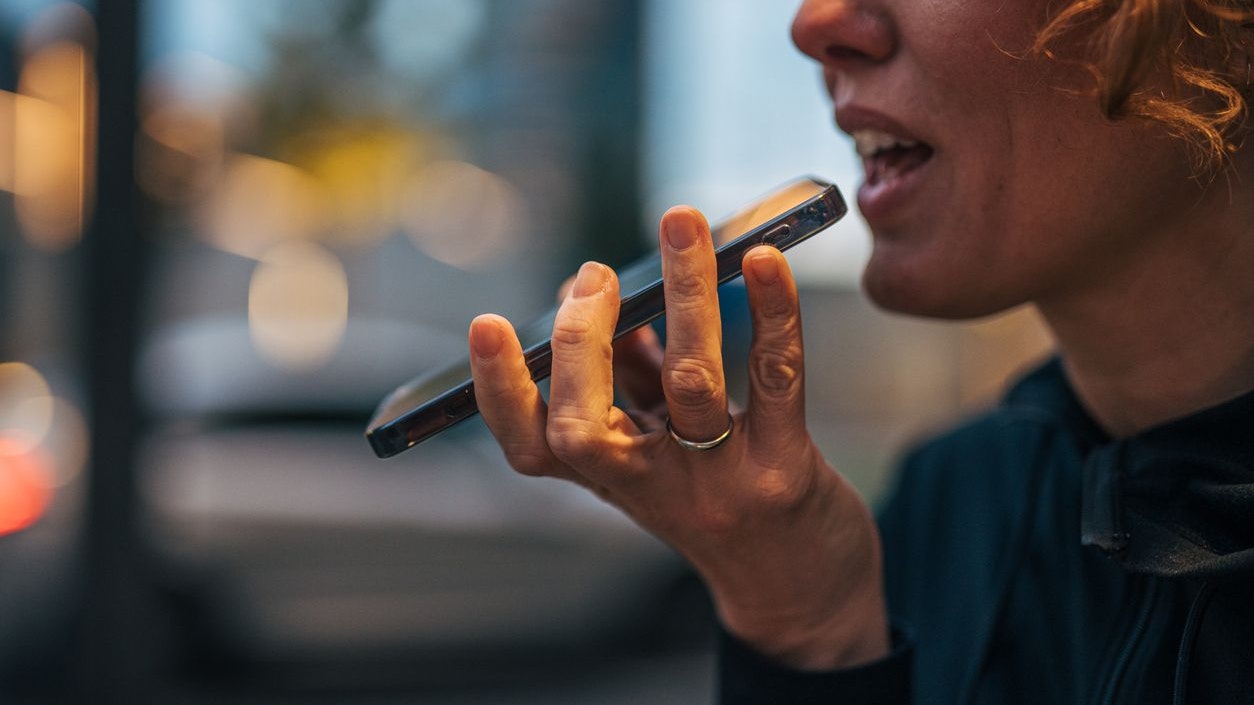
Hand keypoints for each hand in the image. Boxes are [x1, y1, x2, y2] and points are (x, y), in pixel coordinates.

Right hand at [468, 206, 887, 669]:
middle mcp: (651, 488)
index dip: (499, 391)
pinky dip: (770, 312)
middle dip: (580, 338)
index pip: (530, 449)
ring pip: (691, 381)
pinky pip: (775, 379)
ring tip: (679, 224)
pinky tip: (762, 260)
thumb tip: (588, 293)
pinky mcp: (786, 470)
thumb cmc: (719, 499)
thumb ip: (623, 378)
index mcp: (608, 480)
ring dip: (682, 292)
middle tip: (594, 276)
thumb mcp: (656, 447)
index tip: (486, 325)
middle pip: (585, 424)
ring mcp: (718, 483)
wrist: (799, 589)